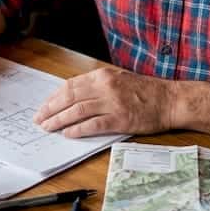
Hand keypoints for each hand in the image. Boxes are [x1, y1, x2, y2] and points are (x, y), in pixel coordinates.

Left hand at [33, 67, 175, 137]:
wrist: (170, 100)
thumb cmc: (146, 91)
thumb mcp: (118, 79)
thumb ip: (97, 86)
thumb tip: (73, 98)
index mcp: (102, 75)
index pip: (70, 86)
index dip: (54, 98)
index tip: (44, 107)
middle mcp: (105, 86)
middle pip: (69, 98)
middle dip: (50, 110)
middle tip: (39, 119)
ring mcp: (112, 102)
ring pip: (77, 111)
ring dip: (59, 121)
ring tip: (49, 128)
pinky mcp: (120, 119)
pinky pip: (93, 125)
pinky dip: (78, 130)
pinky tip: (68, 134)